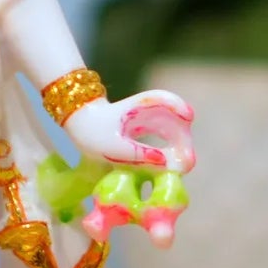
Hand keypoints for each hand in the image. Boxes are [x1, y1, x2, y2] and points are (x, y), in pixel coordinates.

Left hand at [64, 89, 195, 171]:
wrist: (79, 125)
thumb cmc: (91, 132)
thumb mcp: (110, 147)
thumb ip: (137, 154)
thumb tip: (164, 162)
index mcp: (139, 107)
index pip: (163, 98)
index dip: (178, 105)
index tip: (188, 117)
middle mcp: (149, 111)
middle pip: (176, 119)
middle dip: (184, 139)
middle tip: (186, 163)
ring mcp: (151, 119)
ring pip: (175, 130)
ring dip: (180, 147)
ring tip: (181, 168)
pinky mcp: (150, 130)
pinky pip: (168, 138)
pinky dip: (172, 151)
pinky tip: (172, 167)